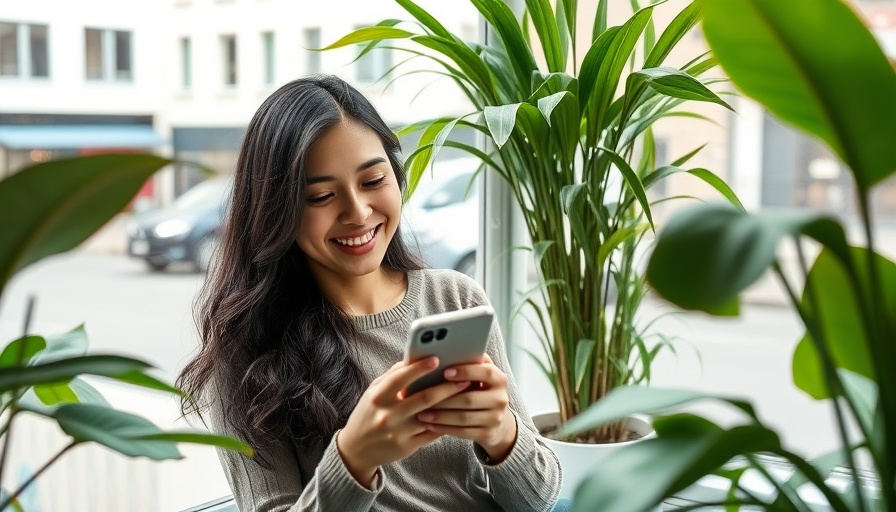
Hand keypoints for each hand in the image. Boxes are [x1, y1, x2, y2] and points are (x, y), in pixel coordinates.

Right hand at [337, 357, 471, 485]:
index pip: (401, 378)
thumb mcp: (374, 391)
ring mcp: (399, 432)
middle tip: (464, 377)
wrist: (356, 448)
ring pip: (432, 416)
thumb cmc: (369, 413)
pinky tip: (458, 411)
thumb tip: (415, 357)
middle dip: (447, 387)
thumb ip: (393, 376)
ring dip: (451, 404)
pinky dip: (446, 421)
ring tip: (467, 393)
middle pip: (424, 398)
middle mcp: (388, 414)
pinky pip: (432, 432)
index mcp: (379, 396)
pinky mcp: (407, 446)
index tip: (437, 358)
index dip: (419, 368)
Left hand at [415, 354, 517, 462]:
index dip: (466, 371)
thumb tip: (446, 350)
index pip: (485, 372)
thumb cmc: (479, 389)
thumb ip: (469, 362)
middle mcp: (501, 399)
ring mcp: (495, 418)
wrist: (496, 420)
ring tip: (421, 413)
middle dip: (444, 398)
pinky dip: (443, 428)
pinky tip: (429, 425)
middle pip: (469, 399)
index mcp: (499, 379)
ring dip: (440, 416)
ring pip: (463, 418)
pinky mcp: (487, 434)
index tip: (445, 372)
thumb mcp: (479, 375)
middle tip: (423, 397)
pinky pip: (462, 432)